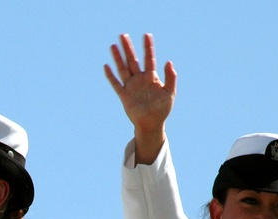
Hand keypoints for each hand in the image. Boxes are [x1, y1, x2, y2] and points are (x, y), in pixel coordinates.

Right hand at [104, 33, 175, 164]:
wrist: (152, 124)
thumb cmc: (162, 109)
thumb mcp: (170, 92)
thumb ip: (171, 77)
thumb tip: (168, 62)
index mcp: (151, 77)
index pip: (148, 58)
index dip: (148, 47)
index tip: (147, 35)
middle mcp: (139, 79)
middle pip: (132, 60)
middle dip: (128, 48)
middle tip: (123, 35)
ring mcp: (131, 87)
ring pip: (123, 69)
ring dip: (118, 58)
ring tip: (113, 46)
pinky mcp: (124, 96)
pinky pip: (116, 84)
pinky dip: (111, 76)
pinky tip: (106, 66)